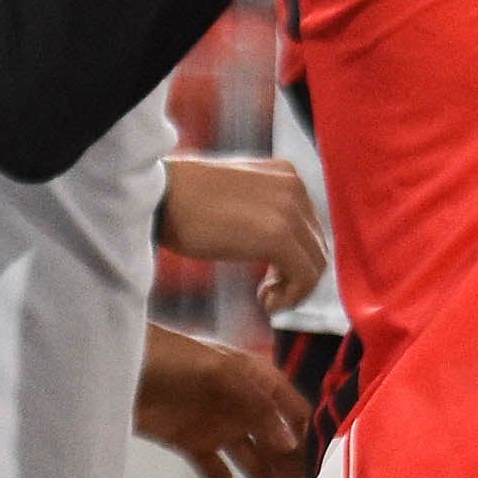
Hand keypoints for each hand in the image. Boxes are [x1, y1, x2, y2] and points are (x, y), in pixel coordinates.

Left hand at [134, 322, 311, 477]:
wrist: (116, 363)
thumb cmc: (170, 356)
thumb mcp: (219, 374)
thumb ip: (257, 407)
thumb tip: (290, 445)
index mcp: (260, 381)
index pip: (296, 417)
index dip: (307, 447)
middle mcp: (247, 406)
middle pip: (278, 451)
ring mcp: (221, 426)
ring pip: (253, 470)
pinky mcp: (194, 443)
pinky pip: (218, 477)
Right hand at [161, 155, 329, 311]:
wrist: (159, 196)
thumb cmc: (183, 202)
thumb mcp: (235, 199)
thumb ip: (263, 211)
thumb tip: (279, 245)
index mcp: (285, 175)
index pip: (311, 226)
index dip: (295, 259)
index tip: (270, 279)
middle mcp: (295, 187)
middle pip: (317, 244)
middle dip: (296, 275)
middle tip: (267, 293)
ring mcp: (289, 209)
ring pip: (317, 262)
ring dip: (295, 289)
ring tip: (266, 300)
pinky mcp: (278, 235)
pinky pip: (305, 274)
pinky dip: (291, 295)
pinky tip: (266, 303)